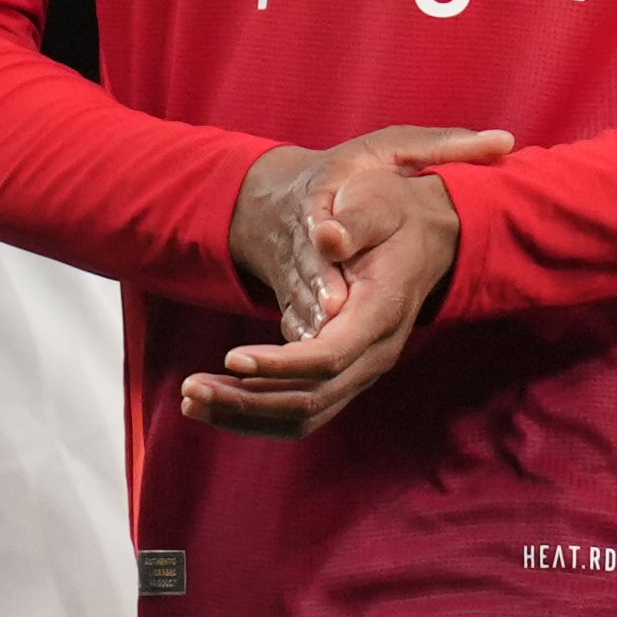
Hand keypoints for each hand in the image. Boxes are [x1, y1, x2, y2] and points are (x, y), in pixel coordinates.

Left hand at [188, 126, 515, 438]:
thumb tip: (326, 237)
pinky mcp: (342, 374)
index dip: (281, 364)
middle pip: (311, 398)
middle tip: (190, 390)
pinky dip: (255, 412)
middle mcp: (375, 353)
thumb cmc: (393, 213)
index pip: (331, 356)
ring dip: (245, 415)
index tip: (231, 358)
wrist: (426, 235)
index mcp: (381, 312)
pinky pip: (300, 409)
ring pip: (304, 414)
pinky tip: (212, 402)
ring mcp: (361, 369)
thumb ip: (356, 220)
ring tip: (191, 401)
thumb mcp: (378, 202)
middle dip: (248, 400)